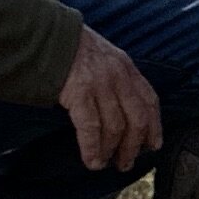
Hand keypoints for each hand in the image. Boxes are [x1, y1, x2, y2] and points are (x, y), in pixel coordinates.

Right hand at [60, 26, 164, 174]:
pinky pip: (91, 128)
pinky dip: (93, 148)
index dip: (155, 126)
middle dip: (134, 145)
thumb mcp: (103, 55)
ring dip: (112, 150)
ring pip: (116, 127)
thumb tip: (119, 106)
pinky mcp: (80, 93)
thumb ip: (115, 76)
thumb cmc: (69, 48)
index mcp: (126, 67)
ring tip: (105, 164)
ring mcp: (101, 85)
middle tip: (126, 162)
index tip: (154, 144)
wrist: (44, 34)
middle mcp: (118, 76)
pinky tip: (92, 161)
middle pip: (137, 119)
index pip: (149, 101)